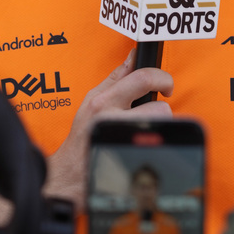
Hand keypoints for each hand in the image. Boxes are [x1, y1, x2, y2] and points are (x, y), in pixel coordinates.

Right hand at [43, 48, 172, 209]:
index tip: (165, 83)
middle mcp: (111, 116)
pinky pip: (156, 143)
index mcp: (102, 100)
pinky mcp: (131, 157)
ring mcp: (122, 138)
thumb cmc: (82, 137)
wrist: (68, 175)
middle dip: (165, 100)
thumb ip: (114, 79)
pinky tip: (143, 144)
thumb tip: (132, 57)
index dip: (160, 76)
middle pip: (157, 103)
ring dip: (159, 125)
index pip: (140, 77)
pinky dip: (155, 141)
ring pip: (160, 121)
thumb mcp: (91, 102)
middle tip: (163, 102)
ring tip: (146, 129)